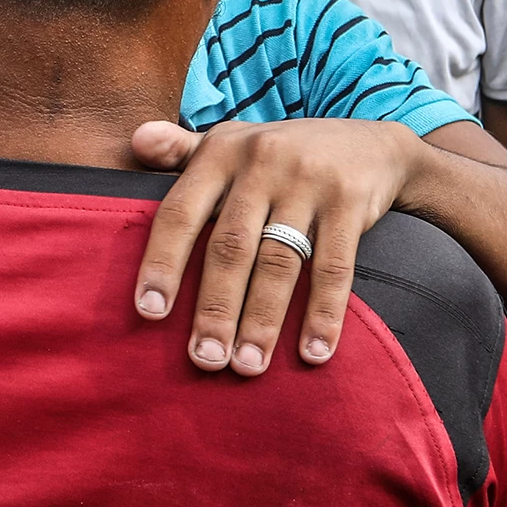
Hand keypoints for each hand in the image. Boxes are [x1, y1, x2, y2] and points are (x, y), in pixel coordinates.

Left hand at [127, 117, 426, 374]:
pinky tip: (313, 353)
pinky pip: (334, 267)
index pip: (181, 213)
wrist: (371, 142)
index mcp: (221, 152)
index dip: (162, 263)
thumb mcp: (231, 141)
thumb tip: (135, 140)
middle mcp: (261, 161)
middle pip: (231, 246)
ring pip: (279, 262)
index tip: (148, 312)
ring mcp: (308, 181)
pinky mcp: (349, 201)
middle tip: (204, 359)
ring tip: (248, 366)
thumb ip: (181, 148)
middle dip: (215, 308)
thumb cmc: (281, 153)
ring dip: (262, 321)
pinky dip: (323, 314)